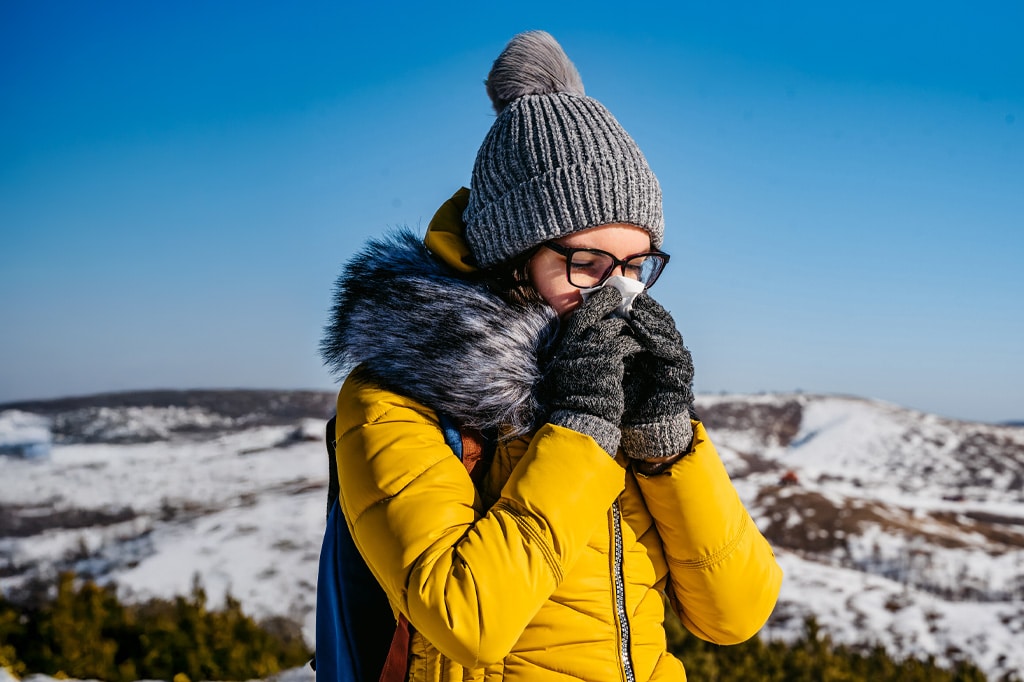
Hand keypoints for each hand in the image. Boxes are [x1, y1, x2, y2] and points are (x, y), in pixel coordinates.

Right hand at [544, 286, 642, 455]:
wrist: (585, 420)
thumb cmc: (583, 398)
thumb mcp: (576, 370)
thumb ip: (584, 351)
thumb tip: (600, 330)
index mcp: (565, 348)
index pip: (579, 318)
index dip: (595, 305)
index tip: (609, 294)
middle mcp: (573, 347)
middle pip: (595, 317)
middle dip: (611, 306)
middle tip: (627, 301)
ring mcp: (589, 353)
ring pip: (613, 328)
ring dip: (628, 328)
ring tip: (639, 330)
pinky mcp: (607, 361)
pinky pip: (626, 343)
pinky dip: (636, 343)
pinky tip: (643, 347)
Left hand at [621, 294, 694, 466]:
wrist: (642, 425)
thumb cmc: (627, 393)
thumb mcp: (619, 363)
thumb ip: (618, 342)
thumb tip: (602, 316)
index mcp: (657, 346)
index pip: (653, 319)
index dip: (644, 307)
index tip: (628, 295)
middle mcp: (670, 350)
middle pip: (663, 323)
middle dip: (649, 311)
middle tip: (634, 301)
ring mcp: (679, 361)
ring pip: (669, 334)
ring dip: (652, 323)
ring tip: (636, 314)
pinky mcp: (683, 374)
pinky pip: (672, 353)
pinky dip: (659, 343)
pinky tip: (645, 337)